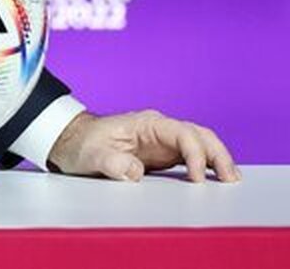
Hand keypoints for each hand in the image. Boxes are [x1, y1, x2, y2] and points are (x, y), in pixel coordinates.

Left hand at [48, 109, 239, 182]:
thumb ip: (112, 162)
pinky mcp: (163, 155)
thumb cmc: (82, 144)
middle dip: (217, 154)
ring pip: (200, 144)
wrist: (72, 142)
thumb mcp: (91, 154)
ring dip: (217, 158)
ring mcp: (163, 141)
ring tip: (231, 180)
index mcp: (145, 123)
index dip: (193, 154)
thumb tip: (135, 172)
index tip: (196, 178)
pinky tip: (217, 179)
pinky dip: (208, 165)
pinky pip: (192, 157)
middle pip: (198, 135)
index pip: (181, 133)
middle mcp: (159, 129)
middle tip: (230, 178)